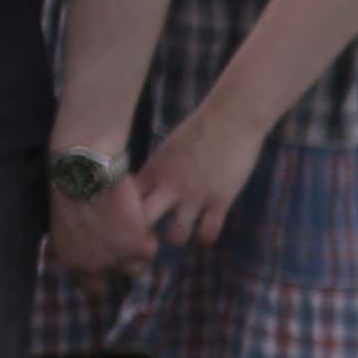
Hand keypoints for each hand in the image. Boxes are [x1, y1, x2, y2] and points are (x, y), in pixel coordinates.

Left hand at [48, 176, 156, 278]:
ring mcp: (117, 260)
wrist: (85, 174)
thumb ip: (80, 247)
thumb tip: (95, 251)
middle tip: (123, 240)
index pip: (92, 288)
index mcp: (73, 263)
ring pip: (136, 267)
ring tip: (132, 227)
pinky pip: (150, 249)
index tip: (109, 262)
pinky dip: (147, 235)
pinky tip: (138, 218)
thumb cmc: (70, 191)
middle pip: (117, 276)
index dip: (103, 276)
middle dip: (121, 260)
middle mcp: (94, 268)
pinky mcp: (137, 247)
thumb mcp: (66, 227)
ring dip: (136, 250)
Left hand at [136, 109, 266, 249]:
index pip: (126, 200)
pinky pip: (208, 233)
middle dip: (143, 234)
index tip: (130, 220)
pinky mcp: (219, 201)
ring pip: (175, 236)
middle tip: (149, 237)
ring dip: (176, 238)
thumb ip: (158, 170)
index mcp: (154, 170)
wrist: (232, 119)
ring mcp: (194, 195)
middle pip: (142, 221)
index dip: (125, 215)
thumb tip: (150, 187)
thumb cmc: (201, 129)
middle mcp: (169, 185)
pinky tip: (205, 232)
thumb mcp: (169, 148)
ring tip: (182, 232)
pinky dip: (205, 238)